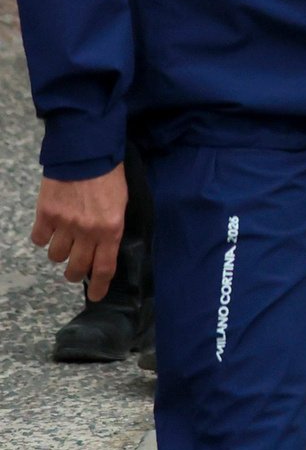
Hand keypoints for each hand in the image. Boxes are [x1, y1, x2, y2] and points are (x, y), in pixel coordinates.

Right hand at [30, 168, 123, 299]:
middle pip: (76, 268)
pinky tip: (49, 229)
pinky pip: (39, 239)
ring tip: (64, 242)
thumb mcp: (121, 204)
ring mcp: (64, 224)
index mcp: (111, 230)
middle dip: (75, 273)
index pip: (104, 267)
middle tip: (75, 269)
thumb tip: (104, 246)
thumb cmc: (110, 176)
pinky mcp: (45, 214)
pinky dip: (43, 238)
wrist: (86, 153)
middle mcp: (87, 232)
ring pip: (55, 256)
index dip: (99, 286)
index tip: (96, 297)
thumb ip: (112, 228)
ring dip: (60, 253)